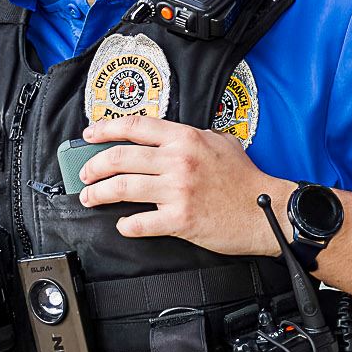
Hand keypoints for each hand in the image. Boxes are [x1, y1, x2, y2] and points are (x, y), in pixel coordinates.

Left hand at [78, 116, 286, 254]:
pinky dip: (126, 225)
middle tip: (85, 174)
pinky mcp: (180, 220)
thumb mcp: (222, 141)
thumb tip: (169, 136)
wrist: (266, 210)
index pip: (134, 126)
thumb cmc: (245, 178)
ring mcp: (177, 191)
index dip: (105, 129)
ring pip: (122, 188)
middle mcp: (178, 161)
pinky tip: (122, 224)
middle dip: (93, 166)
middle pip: (119, 158)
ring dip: (98, 193)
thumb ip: (193, 135)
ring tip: (90, 197)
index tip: (90, 135)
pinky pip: (141, 222)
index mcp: (185, 138)